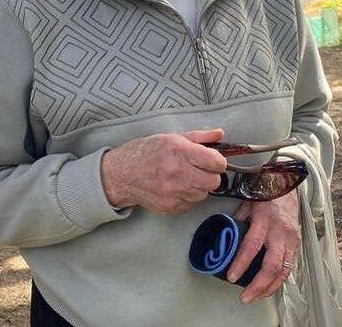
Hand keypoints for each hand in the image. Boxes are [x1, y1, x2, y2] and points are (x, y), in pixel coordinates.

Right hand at [100, 129, 226, 213]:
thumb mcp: (171, 137)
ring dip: (199, 187)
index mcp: (178, 150)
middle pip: (213, 181)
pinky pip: (190, 204)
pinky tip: (177, 187)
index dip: (218, 161)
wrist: (122, 174)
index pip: (215, 162)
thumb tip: (220, 134)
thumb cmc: (146, 152)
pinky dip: (187, 196)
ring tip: (186, 177)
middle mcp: (176, 172)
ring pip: (203, 194)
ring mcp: (172, 192)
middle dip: (211, 175)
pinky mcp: (169, 207)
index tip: (213, 160)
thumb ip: (199, 136)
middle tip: (200, 169)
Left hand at [227, 192, 300, 303]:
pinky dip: (278, 281)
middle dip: (257, 285)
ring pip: (283, 271)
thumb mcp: (247, 203)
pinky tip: (268, 288)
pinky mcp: (297, 244)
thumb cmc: (265, 194)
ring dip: (268, 288)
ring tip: (254, 297)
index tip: (231, 277)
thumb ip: (238, 221)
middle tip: (244, 296)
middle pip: (271, 265)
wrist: (287, 186)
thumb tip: (225, 239)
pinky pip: (289, 268)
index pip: (252, 245)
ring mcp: (291, 239)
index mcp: (264, 219)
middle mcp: (279, 231)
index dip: (241, 263)